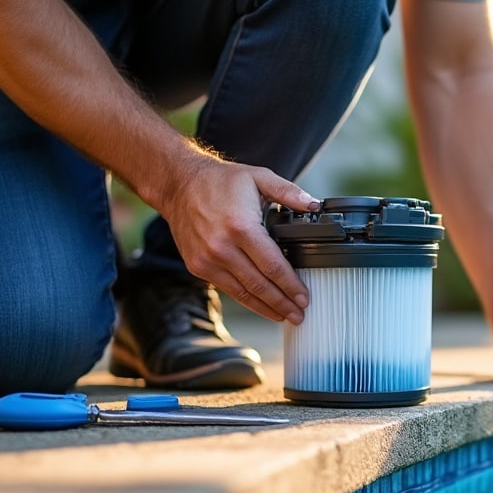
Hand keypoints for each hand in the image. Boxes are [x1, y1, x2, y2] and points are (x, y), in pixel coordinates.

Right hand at [159, 155, 319, 323]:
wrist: (178, 185)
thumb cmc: (220, 181)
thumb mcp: (259, 177)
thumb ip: (289, 192)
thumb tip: (314, 206)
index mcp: (241, 227)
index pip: (273, 266)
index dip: (291, 285)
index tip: (304, 298)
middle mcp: (222, 247)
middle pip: (259, 285)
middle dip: (282, 303)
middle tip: (300, 315)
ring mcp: (207, 260)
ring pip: (243, 292)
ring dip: (265, 307)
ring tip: (284, 316)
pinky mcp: (198, 266)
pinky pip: (227, 288)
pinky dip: (246, 300)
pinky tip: (261, 305)